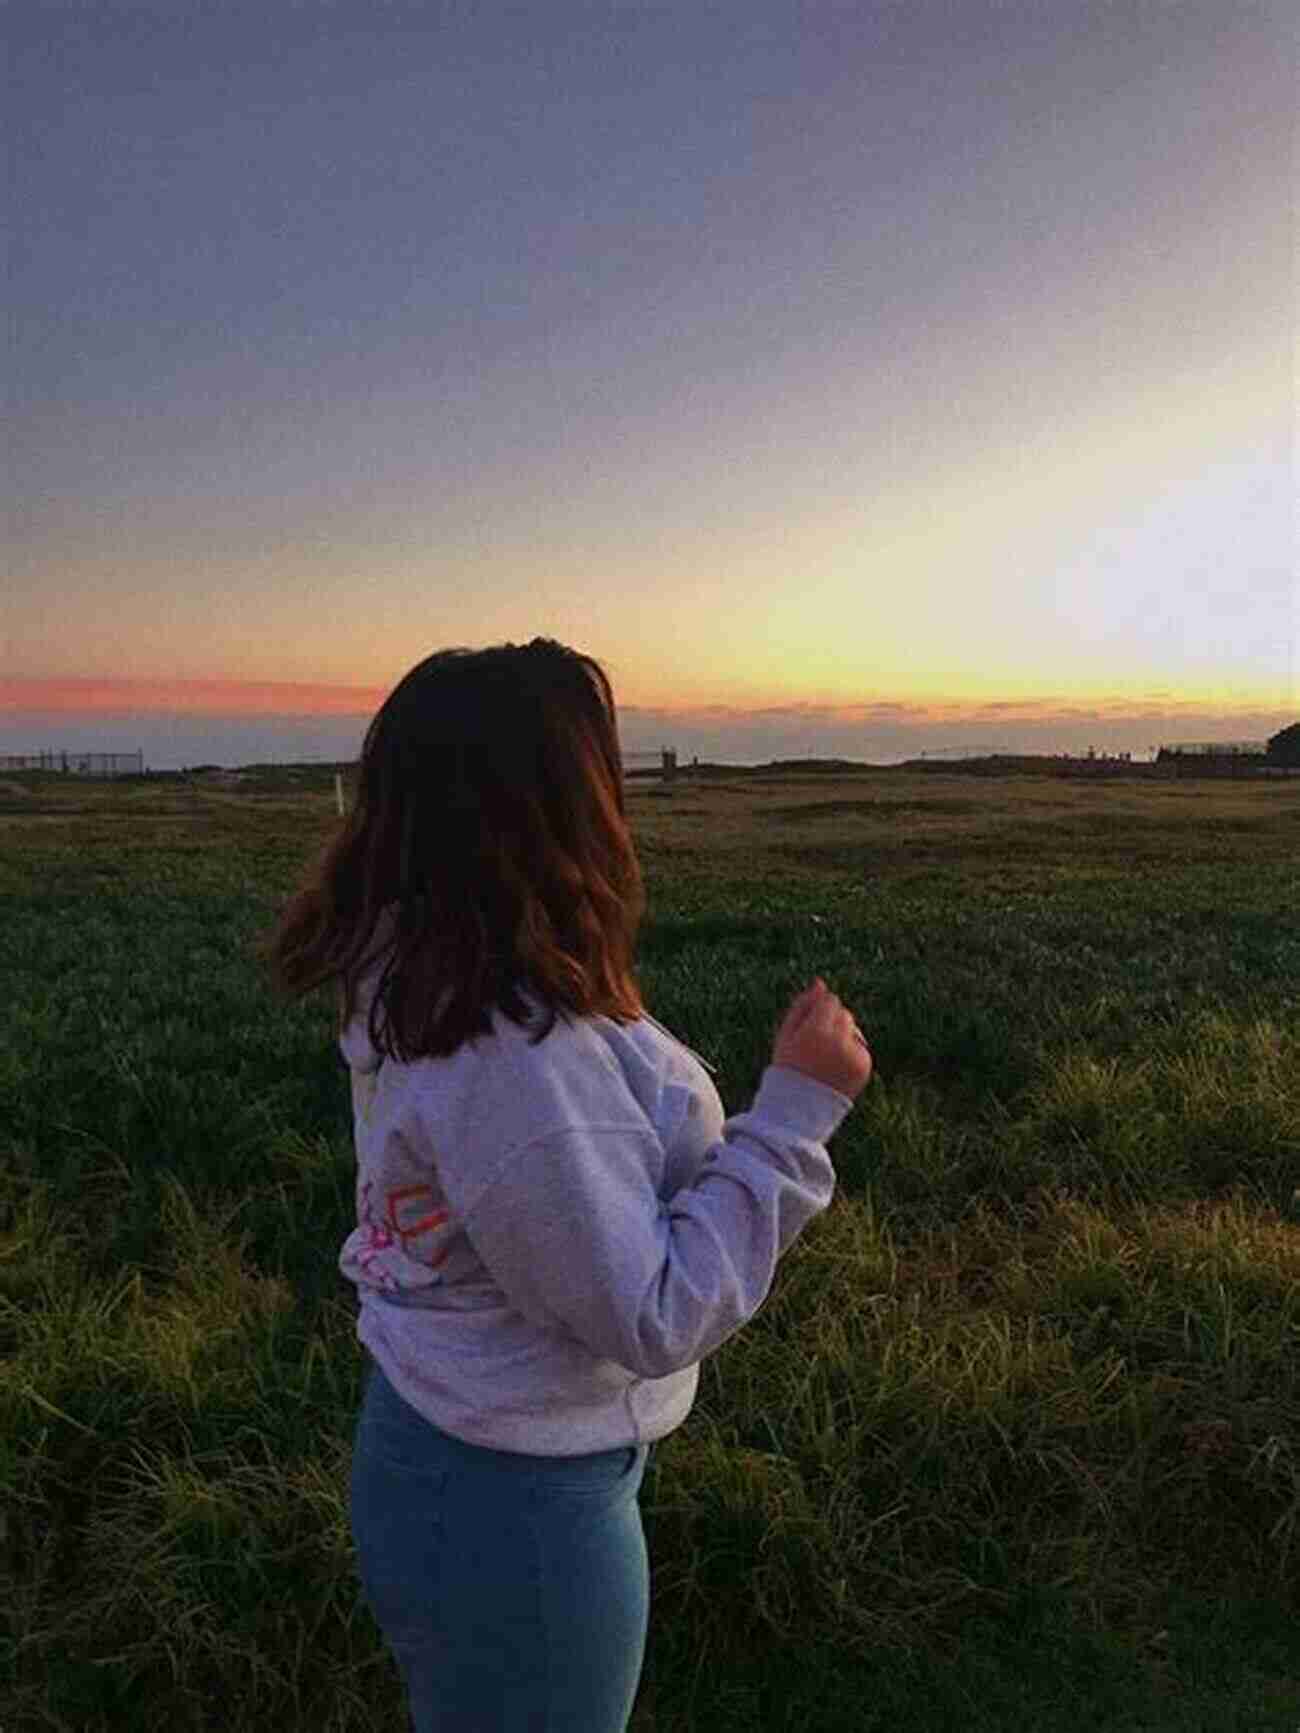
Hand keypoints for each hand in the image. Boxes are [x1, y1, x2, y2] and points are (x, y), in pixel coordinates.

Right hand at [771, 978, 872, 1099]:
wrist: (800, 1109)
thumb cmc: (788, 1067)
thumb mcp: (786, 1034)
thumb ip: (803, 1005)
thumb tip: (820, 982)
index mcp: (816, 1031)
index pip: (830, 1001)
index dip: (817, 1013)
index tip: (808, 1030)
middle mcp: (839, 1041)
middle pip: (844, 1014)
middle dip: (832, 1024)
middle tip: (815, 1046)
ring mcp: (854, 1055)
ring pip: (853, 1029)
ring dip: (842, 1037)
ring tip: (825, 1059)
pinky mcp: (864, 1066)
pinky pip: (860, 1047)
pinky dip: (850, 1053)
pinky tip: (835, 1068)